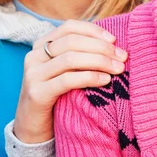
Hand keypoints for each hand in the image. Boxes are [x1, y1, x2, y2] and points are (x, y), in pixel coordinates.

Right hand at [13, 20, 127, 143]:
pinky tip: (105, 80)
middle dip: (101, 48)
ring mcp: (33, 74)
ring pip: (71, 59)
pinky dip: (90, 77)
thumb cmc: (57, 95)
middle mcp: (34, 56)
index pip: (70, 27)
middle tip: (123, 57)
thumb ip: (81, 54)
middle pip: (73, 42)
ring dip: (100, 62)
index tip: (114, 40)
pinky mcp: (37, 93)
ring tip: (118, 69)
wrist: (33, 128)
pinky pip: (67, 80)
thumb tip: (114, 44)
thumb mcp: (66, 71)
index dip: (93, 31)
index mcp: (41, 45)